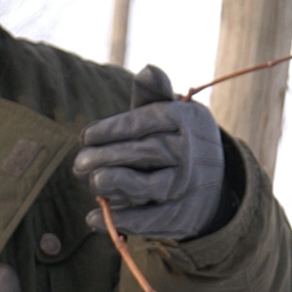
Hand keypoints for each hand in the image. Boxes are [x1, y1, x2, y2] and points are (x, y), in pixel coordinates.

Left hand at [73, 64, 230, 240]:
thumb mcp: (170, 114)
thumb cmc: (177, 140)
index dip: (109, 130)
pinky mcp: (180, 218)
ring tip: (93, 183)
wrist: (212, 183)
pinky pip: (147, 221)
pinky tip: (92, 217)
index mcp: (186, 120)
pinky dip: (118, 220)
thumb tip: (147, 69)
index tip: (85, 137)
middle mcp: (191, 153)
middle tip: (80, 163)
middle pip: (142, 154)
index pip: (142, 123)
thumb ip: (152, 95)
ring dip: (112, 185)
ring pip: (145, 187)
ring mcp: (187, 188)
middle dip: (105, 158)